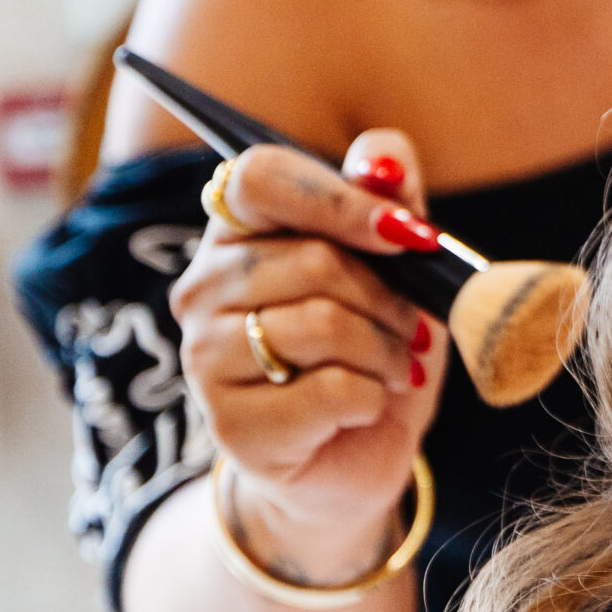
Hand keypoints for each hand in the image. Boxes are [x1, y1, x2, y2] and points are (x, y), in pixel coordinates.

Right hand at [171, 131, 445, 581]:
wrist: (354, 456)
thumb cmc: (370, 348)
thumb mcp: (395, 269)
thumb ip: (390, 202)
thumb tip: (384, 155)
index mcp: (236, 231)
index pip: (261, 176)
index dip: (341, 198)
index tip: (408, 233)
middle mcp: (202, 287)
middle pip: (314, 259)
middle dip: (387, 295)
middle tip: (410, 324)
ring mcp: (204, 357)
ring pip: (323, 324)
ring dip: (386, 348)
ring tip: (393, 364)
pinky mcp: (230, 424)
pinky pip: (329, 389)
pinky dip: (372, 397)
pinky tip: (366, 405)